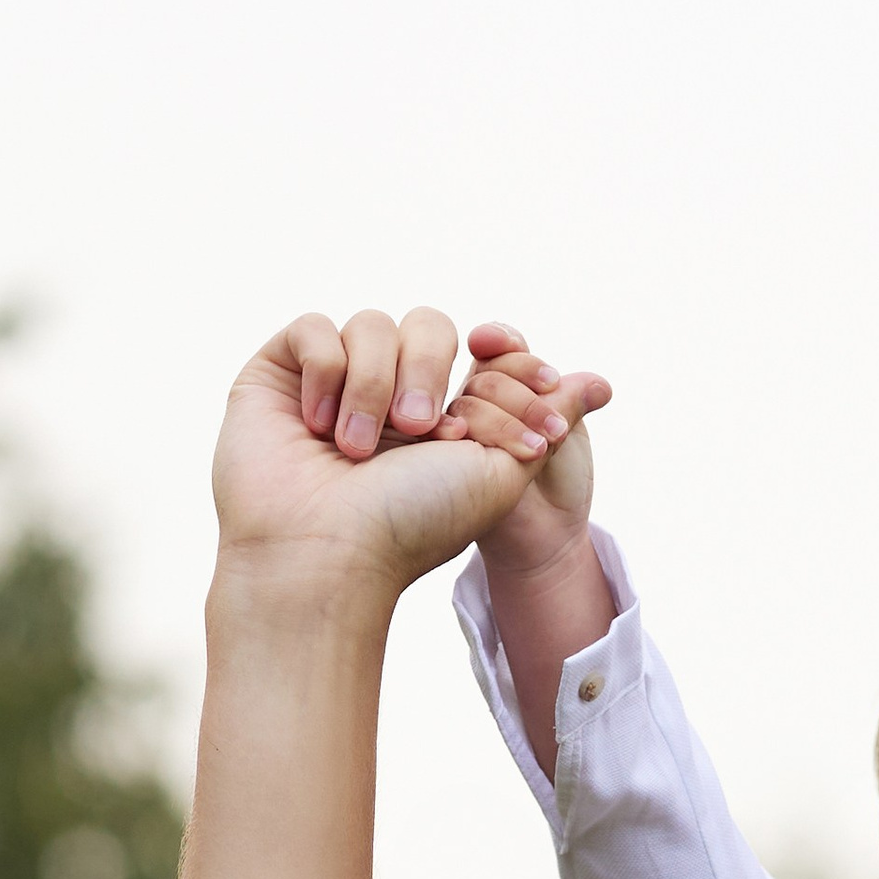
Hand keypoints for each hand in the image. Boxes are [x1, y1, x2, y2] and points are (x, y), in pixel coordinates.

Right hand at [209, 309, 609, 605]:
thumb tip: (600, 383)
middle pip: (428, 325)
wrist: (327, 556)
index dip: (500, 372)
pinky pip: (314, 328)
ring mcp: (330, 385)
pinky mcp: (278, 376)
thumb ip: (546, 422)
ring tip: (358, 448)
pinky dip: (324, 371)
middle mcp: (387, 399)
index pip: (478, 358)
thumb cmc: (410, 525)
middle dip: (430, 370)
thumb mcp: (502, 475)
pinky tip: (318, 426)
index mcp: (442, 423)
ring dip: (374, 384)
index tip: (517, 407)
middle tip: (419, 432)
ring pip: (371, 323)